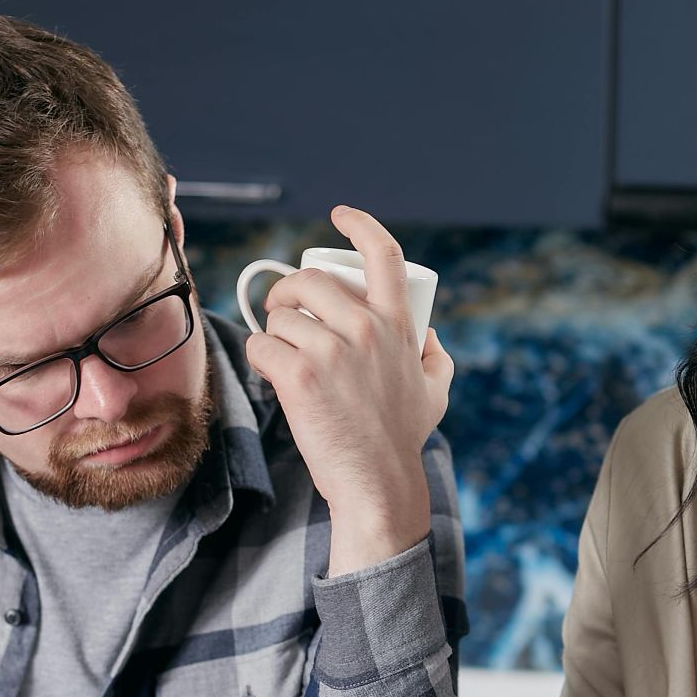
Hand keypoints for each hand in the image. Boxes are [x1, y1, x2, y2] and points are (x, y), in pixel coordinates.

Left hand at [243, 205, 454, 573]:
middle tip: (282, 311)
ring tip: (282, 354)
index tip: (339, 216)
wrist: (377, 481)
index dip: (359, 224)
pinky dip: (260, 357)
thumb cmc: (402, 438)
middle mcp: (366, 328)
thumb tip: (428, 333)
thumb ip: (436, 357)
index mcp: (398, 324)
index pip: (383, 253)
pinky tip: (271, 374)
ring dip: (273, 332)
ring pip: (280, 316)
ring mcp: (331, 351)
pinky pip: (262, 346)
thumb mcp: (435, 390)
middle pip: (309, 280)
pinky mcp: (299, 376)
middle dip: (287, 290)